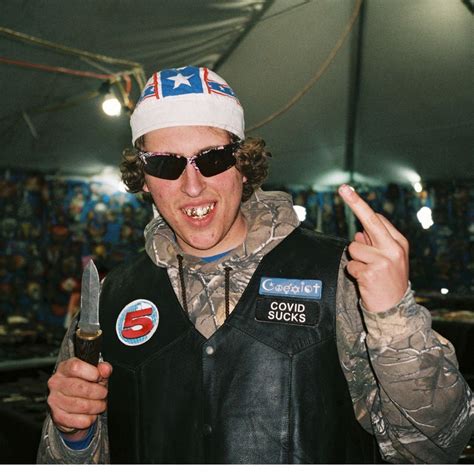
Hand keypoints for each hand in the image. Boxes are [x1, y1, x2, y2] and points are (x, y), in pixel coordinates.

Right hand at [47, 358, 111, 440]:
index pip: (75, 367)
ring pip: (81, 406)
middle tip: (104, 393)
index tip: (99, 377)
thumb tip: (106, 369)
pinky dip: (90, 418)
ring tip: (100, 404)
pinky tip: (91, 414)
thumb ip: (102, 368)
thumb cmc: (84, 383)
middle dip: (98, 392)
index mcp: (65, 368)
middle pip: (80, 387)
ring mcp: (55, 400)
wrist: (72, 403)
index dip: (92, 372)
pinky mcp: (57, 417)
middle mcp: (56, 383)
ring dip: (96, 406)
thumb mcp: (94, 372)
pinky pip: (79, 420)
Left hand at [338, 184, 408, 312]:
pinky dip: (353, 272)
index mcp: (398, 243)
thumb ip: (374, 245)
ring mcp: (383, 261)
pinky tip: (364, 280)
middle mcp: (393, 249)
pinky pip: (350, 265)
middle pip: (370, 221)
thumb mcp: (388, 260)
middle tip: (343, 188)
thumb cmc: (388, 281)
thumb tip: (358, 234)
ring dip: (355, 259)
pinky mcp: (370, 273)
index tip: (347, 190)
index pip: (377, 218)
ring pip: (354, 247)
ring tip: (367, 272)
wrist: (395, 310)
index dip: (360, 205)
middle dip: (356, 203)